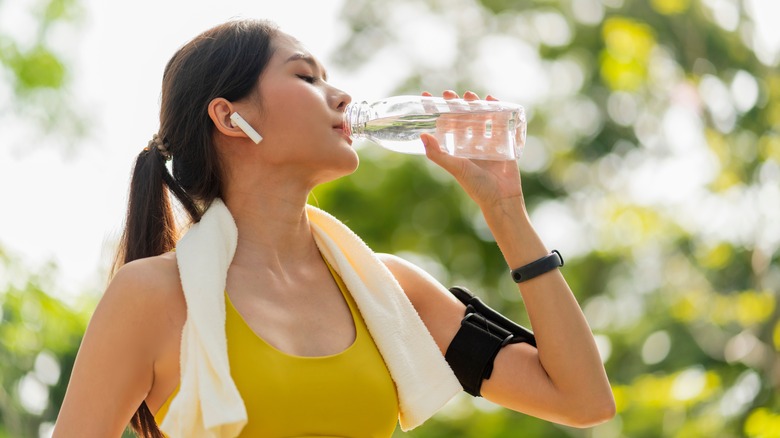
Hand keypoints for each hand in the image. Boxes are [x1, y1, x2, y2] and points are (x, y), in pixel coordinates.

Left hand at [420, 90, 524, 209]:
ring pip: (480, 118)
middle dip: (456, 105)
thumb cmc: (476, 186)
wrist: (501, 198)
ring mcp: (487, 142)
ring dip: (475, 105)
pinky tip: (492, 100)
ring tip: (470, 94)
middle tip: (449, 93)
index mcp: (457, 150)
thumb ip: (438, 154)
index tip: (427, 97)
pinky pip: (500, 123)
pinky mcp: (503, 143)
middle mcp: (471, 144)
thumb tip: (422, 135)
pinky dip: (497, 110)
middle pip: (462, 119)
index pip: (444, 126)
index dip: (436, 112)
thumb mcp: (455, 168)